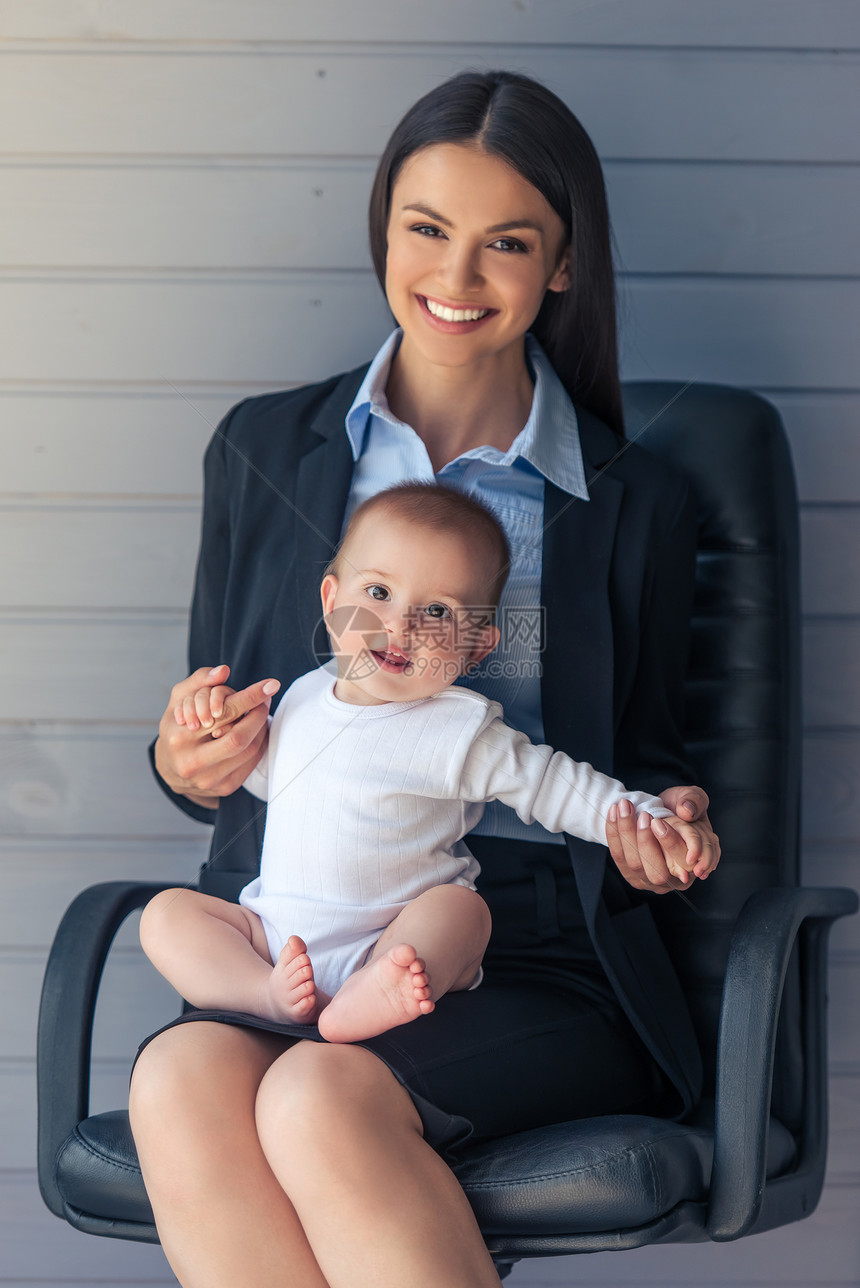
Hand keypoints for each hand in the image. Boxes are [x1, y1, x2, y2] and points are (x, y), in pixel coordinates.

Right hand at [154, 664, 279, 804]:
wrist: (170, 768)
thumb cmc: (178, 727)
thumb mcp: (178, 699)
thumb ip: (199, 680)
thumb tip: (224, 670)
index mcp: (180, 737)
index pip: (222, 713)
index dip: (250, 697)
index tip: (271, 685)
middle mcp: (192, 762)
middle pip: (239, 736)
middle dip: (259, 714)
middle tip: (266, 699)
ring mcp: (209, 779)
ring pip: (249, 750)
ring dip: (261, 728)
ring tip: (261, 713)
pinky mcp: (224, 788)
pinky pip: (251, 763)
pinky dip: (259, 744)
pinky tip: (256, 731)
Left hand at [605, 785, 719, 893]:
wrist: (659, 811)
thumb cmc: (681, 807)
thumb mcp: (694, 798)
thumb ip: (695, 801)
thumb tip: (686, 811)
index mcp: (695, 863)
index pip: (685, 862)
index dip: (672, 844)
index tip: (658, 822)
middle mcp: (675, 880)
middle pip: (658, 873)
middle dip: (646, 843)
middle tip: (643, 814)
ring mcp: (650, 880)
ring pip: (635, 865)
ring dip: (627, 834)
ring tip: (625, 807)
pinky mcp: (630, 874)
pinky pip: (619, 857)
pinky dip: (614, 834)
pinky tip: (613, 811)